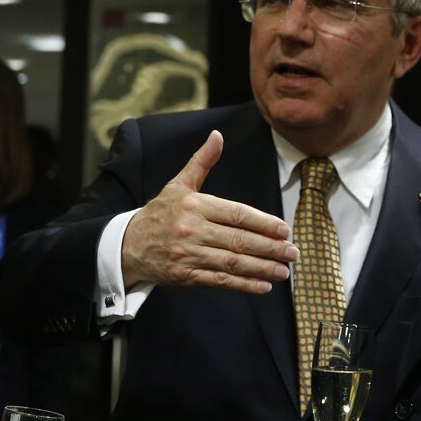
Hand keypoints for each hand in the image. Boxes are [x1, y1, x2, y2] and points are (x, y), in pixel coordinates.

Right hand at [121, 130, 297, 293]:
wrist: (127, 244)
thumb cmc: (159, 213)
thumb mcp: (178, 184)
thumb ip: (201, 161)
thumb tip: (217, 135)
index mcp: (194, 205)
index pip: (236, 214)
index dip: (263, 222)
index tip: (284, 230)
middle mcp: (191, 229)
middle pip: (238, 240)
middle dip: (270, 248)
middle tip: (292, 252)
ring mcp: (188, 255)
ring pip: (232, 262)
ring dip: (262, 268)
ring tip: (284, 271)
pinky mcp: (185, 276)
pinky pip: (219, 281)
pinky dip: (243, 285)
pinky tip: (262, 286)